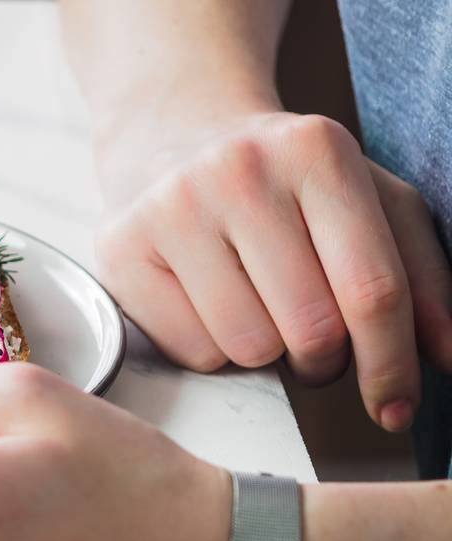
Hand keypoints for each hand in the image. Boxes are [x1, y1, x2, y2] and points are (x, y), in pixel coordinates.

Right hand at [93, 109, 451, 430]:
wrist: (174, 134)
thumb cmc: (284, 182)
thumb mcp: (366, 203)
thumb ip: (418, 273)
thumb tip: (445, 357)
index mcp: (317, 150)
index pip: (372, 287)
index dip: (390, 363)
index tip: (395, 407)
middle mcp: (238, 171)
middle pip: (311, 328)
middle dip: (324, 359)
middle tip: (314, 342)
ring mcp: (171, 209)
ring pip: (247, 348)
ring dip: (264, 354)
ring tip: (258, 314)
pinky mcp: (121, 248)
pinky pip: (190, 351)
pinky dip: (211, 349)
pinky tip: (209, 307)